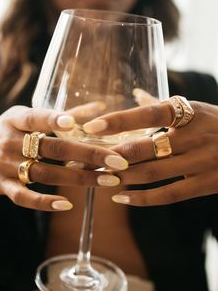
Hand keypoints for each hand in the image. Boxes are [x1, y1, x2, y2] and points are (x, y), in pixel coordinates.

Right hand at [0, 105, 127, 210]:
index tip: (75, 124)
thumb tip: (98, 107)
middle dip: (87, 154)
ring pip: (44, 173)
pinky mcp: (2, 185)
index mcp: (16, 120)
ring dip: (78, 178)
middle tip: (118, 160)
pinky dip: (44, 202)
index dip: (53, 120)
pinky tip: (68, 204)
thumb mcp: (25, 118)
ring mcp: (4, 165)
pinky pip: (23, 197)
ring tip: (109, 180)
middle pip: (51, 148)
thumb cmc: (8, 132)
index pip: (35, 118)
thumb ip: (60, 114)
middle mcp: (9, 141)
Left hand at [83, 100, 217, 204]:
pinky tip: (119, 197)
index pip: (149, 113)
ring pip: (151, 173)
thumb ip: (164, 104)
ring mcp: (201, 162)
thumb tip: (137, 92)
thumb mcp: (196, 109)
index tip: (91, 125)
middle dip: (111, 154)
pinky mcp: (205, 185)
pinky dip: (141, 198)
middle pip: (144, 147)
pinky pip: (168, 195)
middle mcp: (194, 136)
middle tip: (84, 159)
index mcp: (190, 112)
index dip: (119, 119)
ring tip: (96, 177)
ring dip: (121, 177)